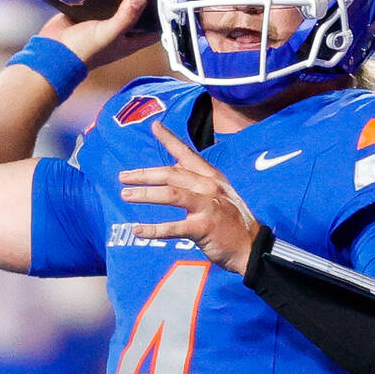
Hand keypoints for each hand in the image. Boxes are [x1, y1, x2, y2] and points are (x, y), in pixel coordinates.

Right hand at [38, 0, 158, 70]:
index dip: (161, 19)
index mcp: (128, 41)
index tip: (169, 0)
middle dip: (142, 1)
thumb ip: (126, 17)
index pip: (152, 31)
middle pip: (136, 14)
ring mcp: (102, 21)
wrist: (53, 50)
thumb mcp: (109, 33)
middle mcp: (118, 31)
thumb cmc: (84, 50)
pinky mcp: (87, 13)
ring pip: (116, 5)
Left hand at [119, 121, 260, 274]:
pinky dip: (153, 229)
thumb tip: (174, 171)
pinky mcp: (204, 228)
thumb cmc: (232, 222)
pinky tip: (137, 230)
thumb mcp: (219, 194)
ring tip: (125, 195)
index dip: (170, 139)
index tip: (155, 126)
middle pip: (171, 174)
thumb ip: (198, 182)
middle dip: (144, 174)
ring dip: (145, 194)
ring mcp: (207, 206)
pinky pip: (174, 227)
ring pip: (170, 194)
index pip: (187, 154)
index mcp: (212, 177)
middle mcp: (209, 187)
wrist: (251, 247)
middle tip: (123, 177)